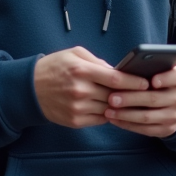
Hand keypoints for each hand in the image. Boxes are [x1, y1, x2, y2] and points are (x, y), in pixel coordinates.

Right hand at [34, 47, 148, 128]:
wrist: (29, 89)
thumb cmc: (55, 67)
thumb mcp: (74, 54)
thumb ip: (98, 62)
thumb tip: (118, 72)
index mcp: (81, 70)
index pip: (116, 79)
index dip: (134, 82)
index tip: (145, 83)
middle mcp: (80, 91)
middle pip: (115, 96)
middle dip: (131, 96)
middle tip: (145, 95)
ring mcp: (77, 108)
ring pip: (110, 110)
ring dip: (121, 108)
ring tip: (132, 103)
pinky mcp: (75, 121)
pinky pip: (100, 120)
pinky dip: (109, 115)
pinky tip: (114, 110)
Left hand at [104, 66, 175, 137]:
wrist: (173, 102)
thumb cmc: (158, 81)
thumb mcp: (159, 70)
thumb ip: (148, 69)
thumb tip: (124, 71)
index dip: (165, 79)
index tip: (152, 81)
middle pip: (154, 98)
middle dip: (131, 99)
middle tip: (111, 98)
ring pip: (148, 116)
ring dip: (125, 115)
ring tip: (108, 111)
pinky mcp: (168, 130)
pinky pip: (145, 129)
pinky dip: (128, 125)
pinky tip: (114, 120)